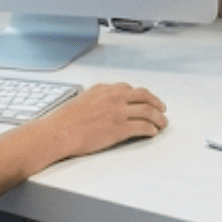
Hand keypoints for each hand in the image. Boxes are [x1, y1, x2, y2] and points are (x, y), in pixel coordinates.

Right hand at [37, 82, 166, 156]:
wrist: (60, 132)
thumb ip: (98, 99)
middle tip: (162, 109)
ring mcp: (118, 112)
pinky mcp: (120, 128)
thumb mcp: (82, 100)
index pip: (129, 88)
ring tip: (162, 123)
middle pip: (144, 96)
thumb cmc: (65, 120)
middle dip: (156, 103)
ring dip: (158, 118)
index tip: (146, 100)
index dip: (142, 95)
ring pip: (148, 111)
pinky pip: (143, 127)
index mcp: (104, 89)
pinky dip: (151, 130)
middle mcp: (114, 97)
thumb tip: (106, 105)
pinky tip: (153, 132)